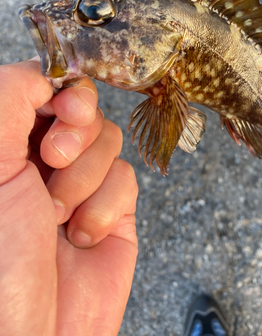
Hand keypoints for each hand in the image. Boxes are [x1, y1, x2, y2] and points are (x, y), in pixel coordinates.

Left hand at [0, 59, 137, 335]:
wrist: (33, 334)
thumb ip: (12, 97)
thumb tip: (48, 73)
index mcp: (7, 143)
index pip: (47, 88)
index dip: (64, 93)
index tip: (64, 111)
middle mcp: (42, 159)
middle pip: (86, 110)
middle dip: (76, 137)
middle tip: (52, 162)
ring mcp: (81, 183)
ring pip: (109, 141)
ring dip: (86, 179)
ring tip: (58, 214)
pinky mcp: (113, 209)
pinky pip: (127, 178)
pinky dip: (106, 205)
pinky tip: (81, 233)